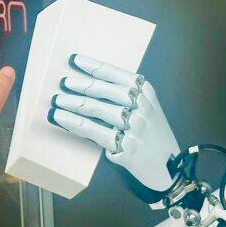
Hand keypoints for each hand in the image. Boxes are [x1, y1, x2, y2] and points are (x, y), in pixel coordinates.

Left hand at [47, 53, 179, 197]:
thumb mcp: (147, 109)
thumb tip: (90, 86)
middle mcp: (142, 107)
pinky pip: (94, 131)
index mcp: (146, 93)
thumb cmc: (151, 135)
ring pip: (98, 109)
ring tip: (57, 100)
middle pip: (106, 90)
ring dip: (74, 103)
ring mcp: (134, 127)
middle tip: (63, 82)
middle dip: (82, 85)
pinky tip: (61, 118)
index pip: (117, 75)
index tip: (75, 60)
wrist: (168, 166)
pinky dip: (75, 123)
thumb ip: (127, 97)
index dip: (94, 66)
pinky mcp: (125, 147)